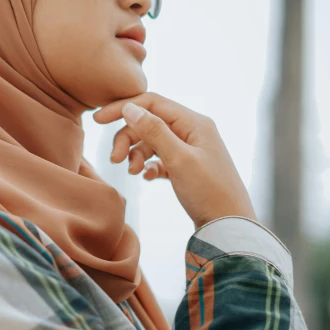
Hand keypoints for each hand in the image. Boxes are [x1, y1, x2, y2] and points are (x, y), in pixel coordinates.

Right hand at [92, 91, 257, 228]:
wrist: (230, 227)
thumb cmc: (209, 192)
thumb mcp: (179, 160)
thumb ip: (154, 131)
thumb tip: (129, 107)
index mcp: (195, 122)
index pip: (152, 102)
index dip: (124, 108)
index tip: (98, 120)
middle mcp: (193, 131)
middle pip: (150, 122)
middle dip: (128, 138)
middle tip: (114, 159)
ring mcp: (191, 149)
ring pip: (153, 141)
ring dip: (137, 153)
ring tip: (133, 172)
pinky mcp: (188, 167)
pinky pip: (161, 158)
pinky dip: (150, 165)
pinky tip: (148, 177)